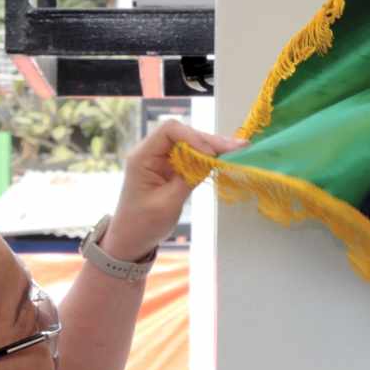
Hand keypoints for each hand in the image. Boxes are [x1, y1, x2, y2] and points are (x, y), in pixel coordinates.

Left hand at [105, 120, 247, 258]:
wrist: (131, 238)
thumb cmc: (143, 223)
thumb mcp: (168, 203)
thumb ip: (189, 178)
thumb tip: (211, 161)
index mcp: (142, 157)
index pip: (169, 131)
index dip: (193, 137)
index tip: (211, 154)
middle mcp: (151, 152)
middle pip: (183, 134)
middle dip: (210, 140)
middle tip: (238, 147)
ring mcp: (161, 160)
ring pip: (189, 144)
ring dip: (212, 147)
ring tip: (238, 149)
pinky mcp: (169, 169)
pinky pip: (190, 156)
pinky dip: (207, 157)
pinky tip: (225, 158)